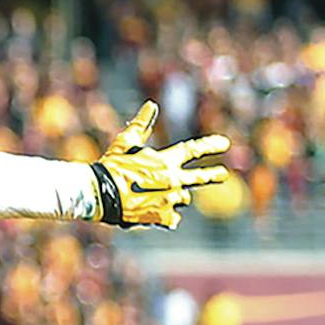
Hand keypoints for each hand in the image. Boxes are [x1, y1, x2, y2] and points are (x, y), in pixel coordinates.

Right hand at [88, 102, 229, 229]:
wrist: (99, 193)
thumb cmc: (111, 166)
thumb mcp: (125, 142)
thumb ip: (141, 125)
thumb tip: (151, 105)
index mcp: (165, 161)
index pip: (193, 150)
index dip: (210, 146)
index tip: (225, 144)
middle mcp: (172, 180)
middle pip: (198, 178)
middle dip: (212, 175)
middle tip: (223, 174)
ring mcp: (168, 199)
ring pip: (181, 198)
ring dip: (175, 197)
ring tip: (160, 196)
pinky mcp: (160, 216)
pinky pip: (173, 219)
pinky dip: (168, 217)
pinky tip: (162, 216)